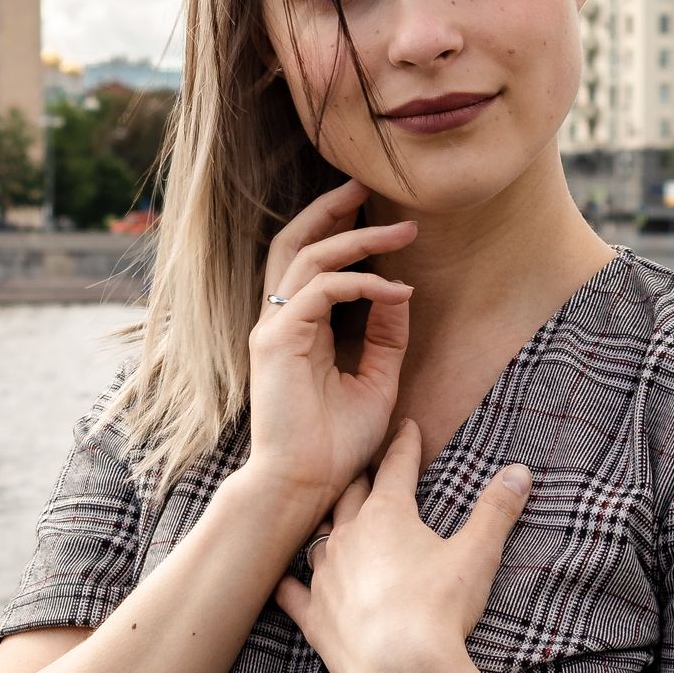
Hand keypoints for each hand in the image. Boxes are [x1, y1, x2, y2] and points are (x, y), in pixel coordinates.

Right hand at [242, 177, 416, 509]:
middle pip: (294, 243)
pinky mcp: (275, 341)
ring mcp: (272, 328)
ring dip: (356, 237)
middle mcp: (277, 321)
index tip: (389, 223)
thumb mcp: (376, 380)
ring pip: (307, 257)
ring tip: (401, 230)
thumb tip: (401, 291)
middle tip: (367, 186)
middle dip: (331, 210)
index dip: (344, 234)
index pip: (312, 265)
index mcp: (296, 329)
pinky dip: (360, 282)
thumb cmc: (334, 445)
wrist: (304, 486)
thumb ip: (386, 336)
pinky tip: (394, 289)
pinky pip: (319, 291)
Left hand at [271, 418, 531, 672]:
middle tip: (368, 468)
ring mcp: (325, 576)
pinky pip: (294, 593)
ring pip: (319, 538)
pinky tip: (287, 582)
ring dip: (328, 527)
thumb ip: (496, 510)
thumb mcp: (477, 554)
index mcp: (387, 515)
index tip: (406, 426)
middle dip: (362, 479)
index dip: (404, 446)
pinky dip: (292, 585)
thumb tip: (520, 472)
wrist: (401, 670)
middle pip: (351, 496)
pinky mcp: (314, 616)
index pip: (396, 468)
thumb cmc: (440, 607)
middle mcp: (348, 536)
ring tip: (333, 522)